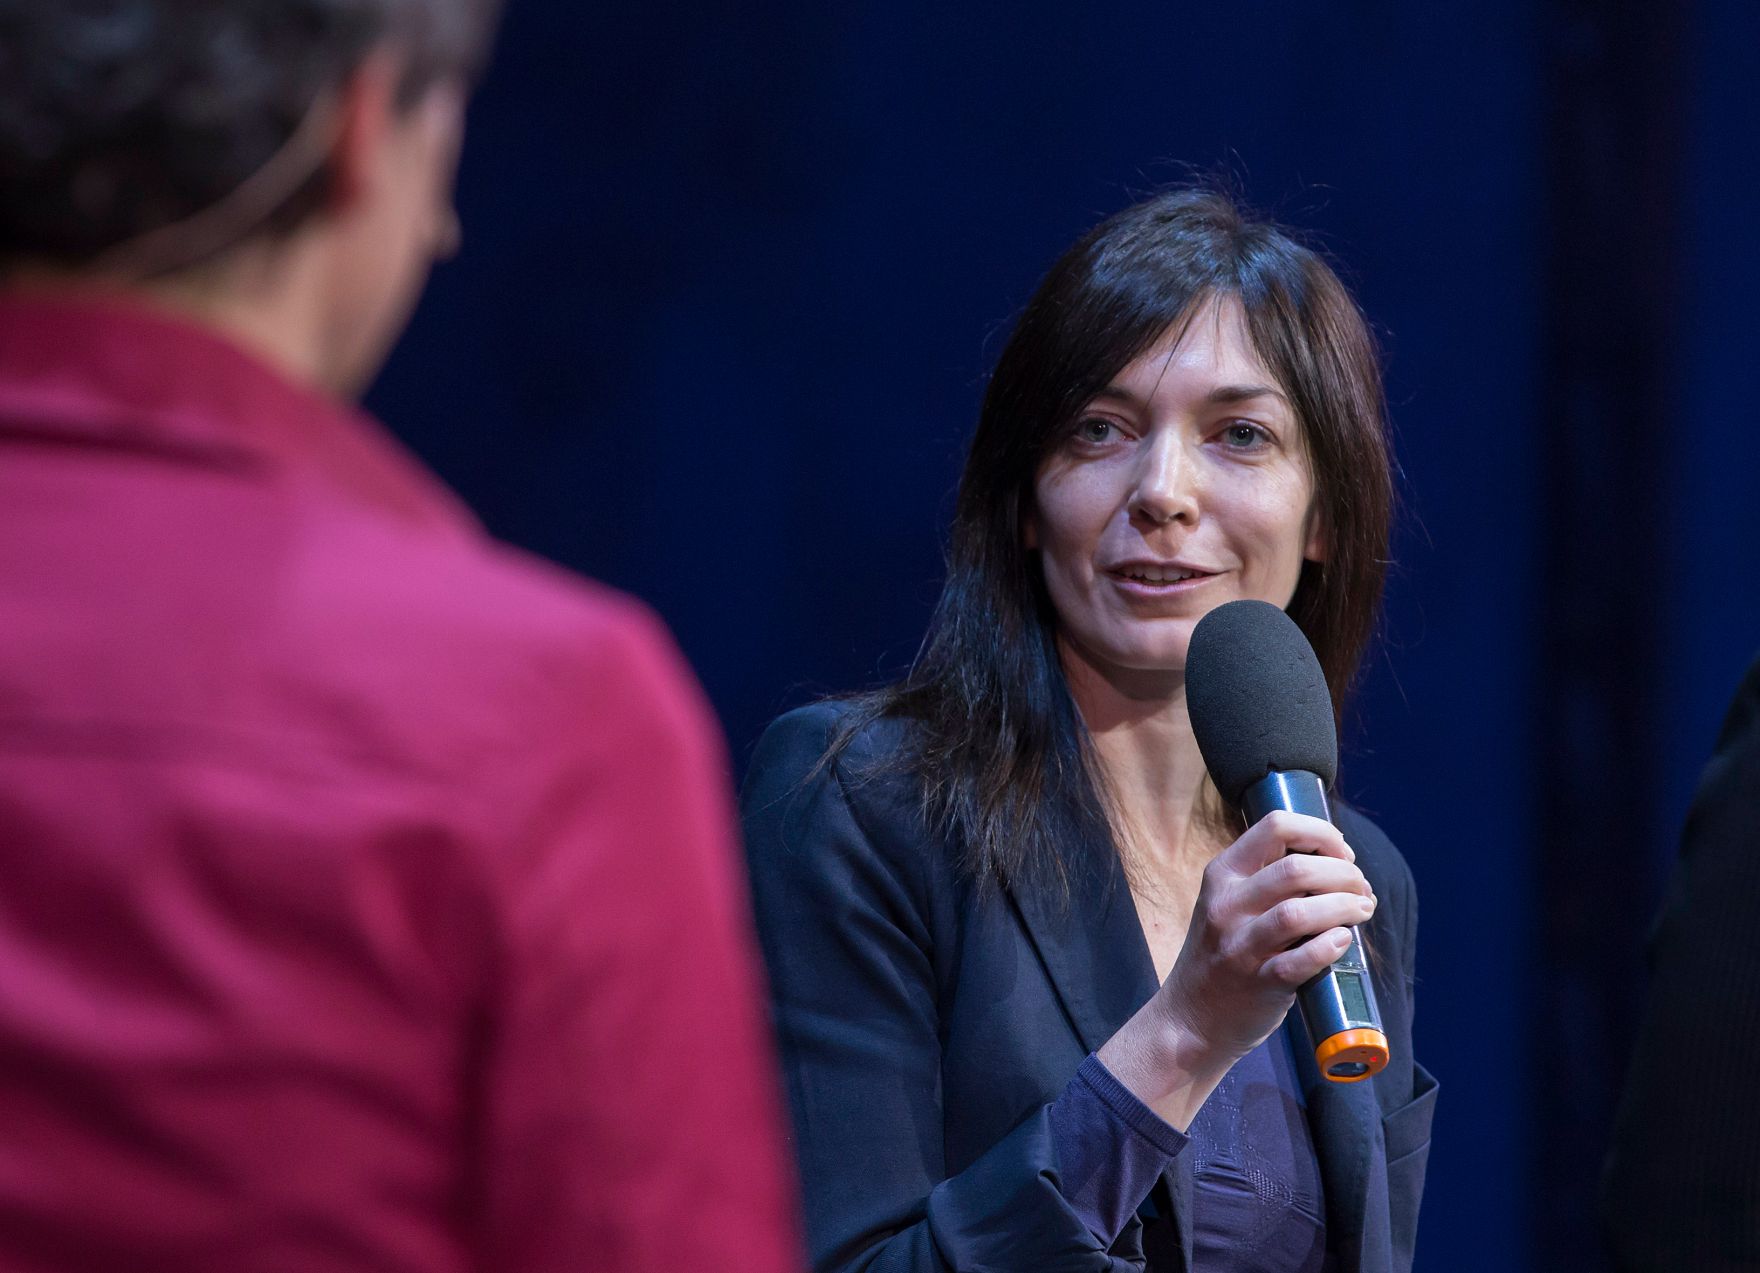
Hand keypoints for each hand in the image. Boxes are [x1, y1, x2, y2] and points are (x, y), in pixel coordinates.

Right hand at [1098, 811, 1373, 1127]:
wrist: (1190, 1019)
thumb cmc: (1222, 956)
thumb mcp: (1227, 904)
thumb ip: (1266, 880)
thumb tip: (1336, 864)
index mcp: (1222, 874)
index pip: (1276, 826)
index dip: (1321, 834)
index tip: (1342, 853)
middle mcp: (1226, 904)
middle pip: (1297, 868)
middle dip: (1344, 874)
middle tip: (1361, 889)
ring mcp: (1239, 945)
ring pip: (1301, 911)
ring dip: (1344, 906)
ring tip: (1362, 910)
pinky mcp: (1258, 983)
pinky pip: (1303, 959)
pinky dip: (1331, 946)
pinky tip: (1343, 941)